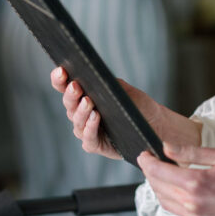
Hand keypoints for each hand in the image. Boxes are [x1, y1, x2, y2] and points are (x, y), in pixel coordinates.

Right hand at [51, 67, 201, 158]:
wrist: (155, 124)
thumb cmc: (137, 105)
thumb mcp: (124, 90)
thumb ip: (108, 83)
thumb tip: (93, 75)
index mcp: (84, 97)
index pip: (65, 87)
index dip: (59, 79)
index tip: (61, 70)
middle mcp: (81, 114)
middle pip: (69, 104)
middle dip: (71, 95)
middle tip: (75, 86)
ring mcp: (87, 130)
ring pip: (77, 122)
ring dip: (81, 111)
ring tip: (88, 101)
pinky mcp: (96, 145)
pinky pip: (88, 138)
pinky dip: (90, 128)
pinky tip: (96, 118)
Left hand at [137, 143, 214, 215]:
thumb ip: (192, 153)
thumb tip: (167, 148)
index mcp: (196, 184)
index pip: (158, 173)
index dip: (147, 162)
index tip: (144, 154)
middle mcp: (193, 206)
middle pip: (158, 189)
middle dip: (152, 174)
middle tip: (153, 162)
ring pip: (168, 205)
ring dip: (162, 190)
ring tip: (166, 175)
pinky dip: (180, 203)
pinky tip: (190, 193)